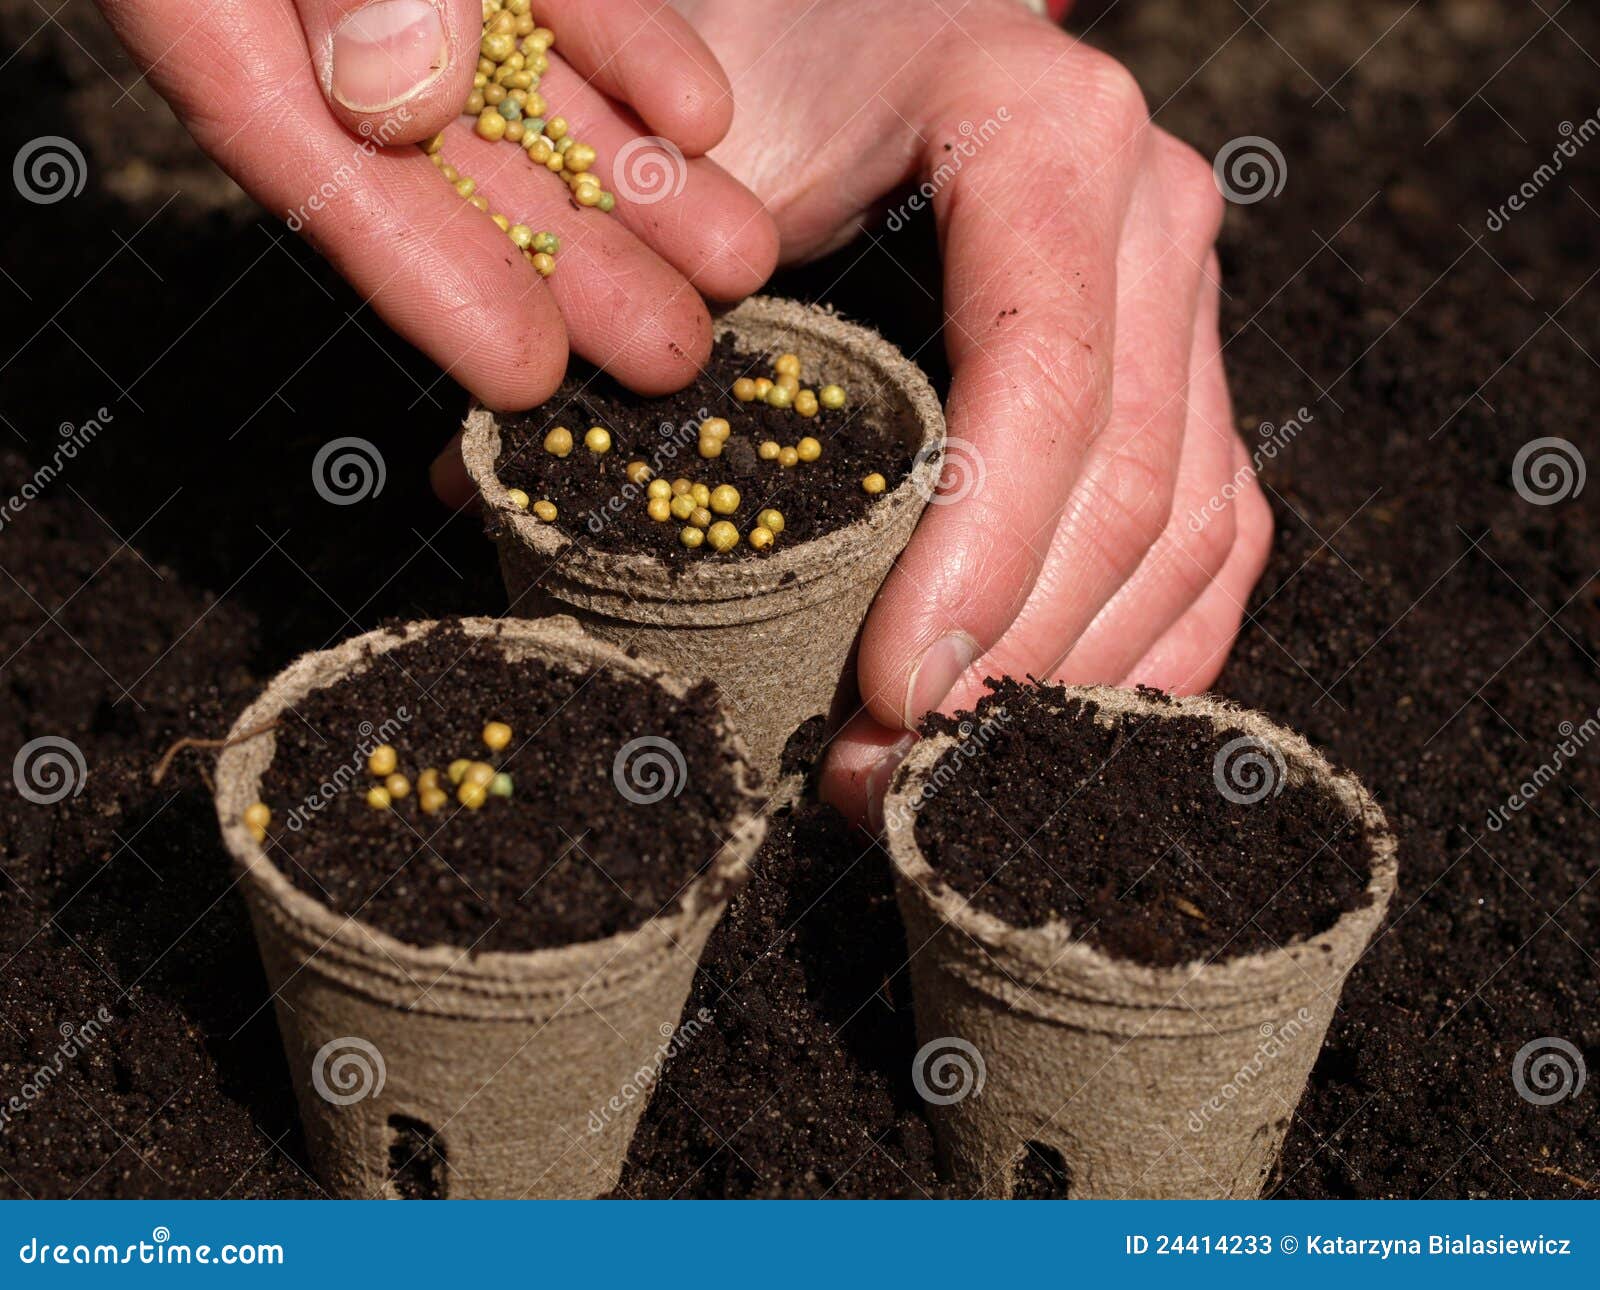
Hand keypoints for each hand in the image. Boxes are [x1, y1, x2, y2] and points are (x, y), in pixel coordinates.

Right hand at [96, 0, 778, 417]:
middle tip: (673, 355)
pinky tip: (703, 120)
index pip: (307, 164)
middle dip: (567, 262)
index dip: (423, 280)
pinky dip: (626, 49)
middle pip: (442, 158)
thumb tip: (403, 97)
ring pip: (520, 86)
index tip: (524, 371)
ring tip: (733, 265)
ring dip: (629, 179)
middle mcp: (310, 5)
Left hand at [675, 0, 1272, 825]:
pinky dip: (1158, 641)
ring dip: (1073, 676)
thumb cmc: (771, 63)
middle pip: (1127, 479)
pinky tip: (1072, 720)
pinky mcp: (1190, 361)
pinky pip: (1219, 522)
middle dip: (1011, 656)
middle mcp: (1151, 214)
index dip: (978, 558)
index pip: (1041, 381)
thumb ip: (615, 290)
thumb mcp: (691, 136)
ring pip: (1187, 523)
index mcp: (1043, 136)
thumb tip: (486, 490)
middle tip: (888, 774)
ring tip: (941, 774)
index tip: (890, 691)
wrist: (880, 11)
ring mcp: (1187, 291)